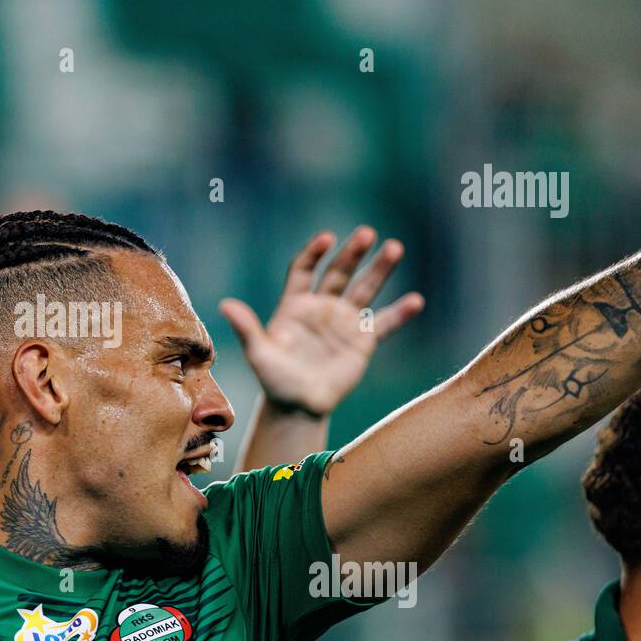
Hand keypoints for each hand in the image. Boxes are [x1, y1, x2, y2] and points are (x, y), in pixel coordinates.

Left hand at [220, 226, 423, 417]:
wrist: (299, 407)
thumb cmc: (275, 380)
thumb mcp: (259, 354)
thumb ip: (247, 328)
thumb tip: (225, 305)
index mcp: (295, 306)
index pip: (304, 270)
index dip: (314, 253)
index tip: (327, 238)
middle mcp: (321, 308)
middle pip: (338, 273)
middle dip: (352, 254)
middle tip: (367, 233)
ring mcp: (344, 322)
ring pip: (365, 290)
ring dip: (380, 270)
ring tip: (395, 248)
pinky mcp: (363, 341)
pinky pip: (384, 323)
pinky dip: (399, 313)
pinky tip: (415, 301)